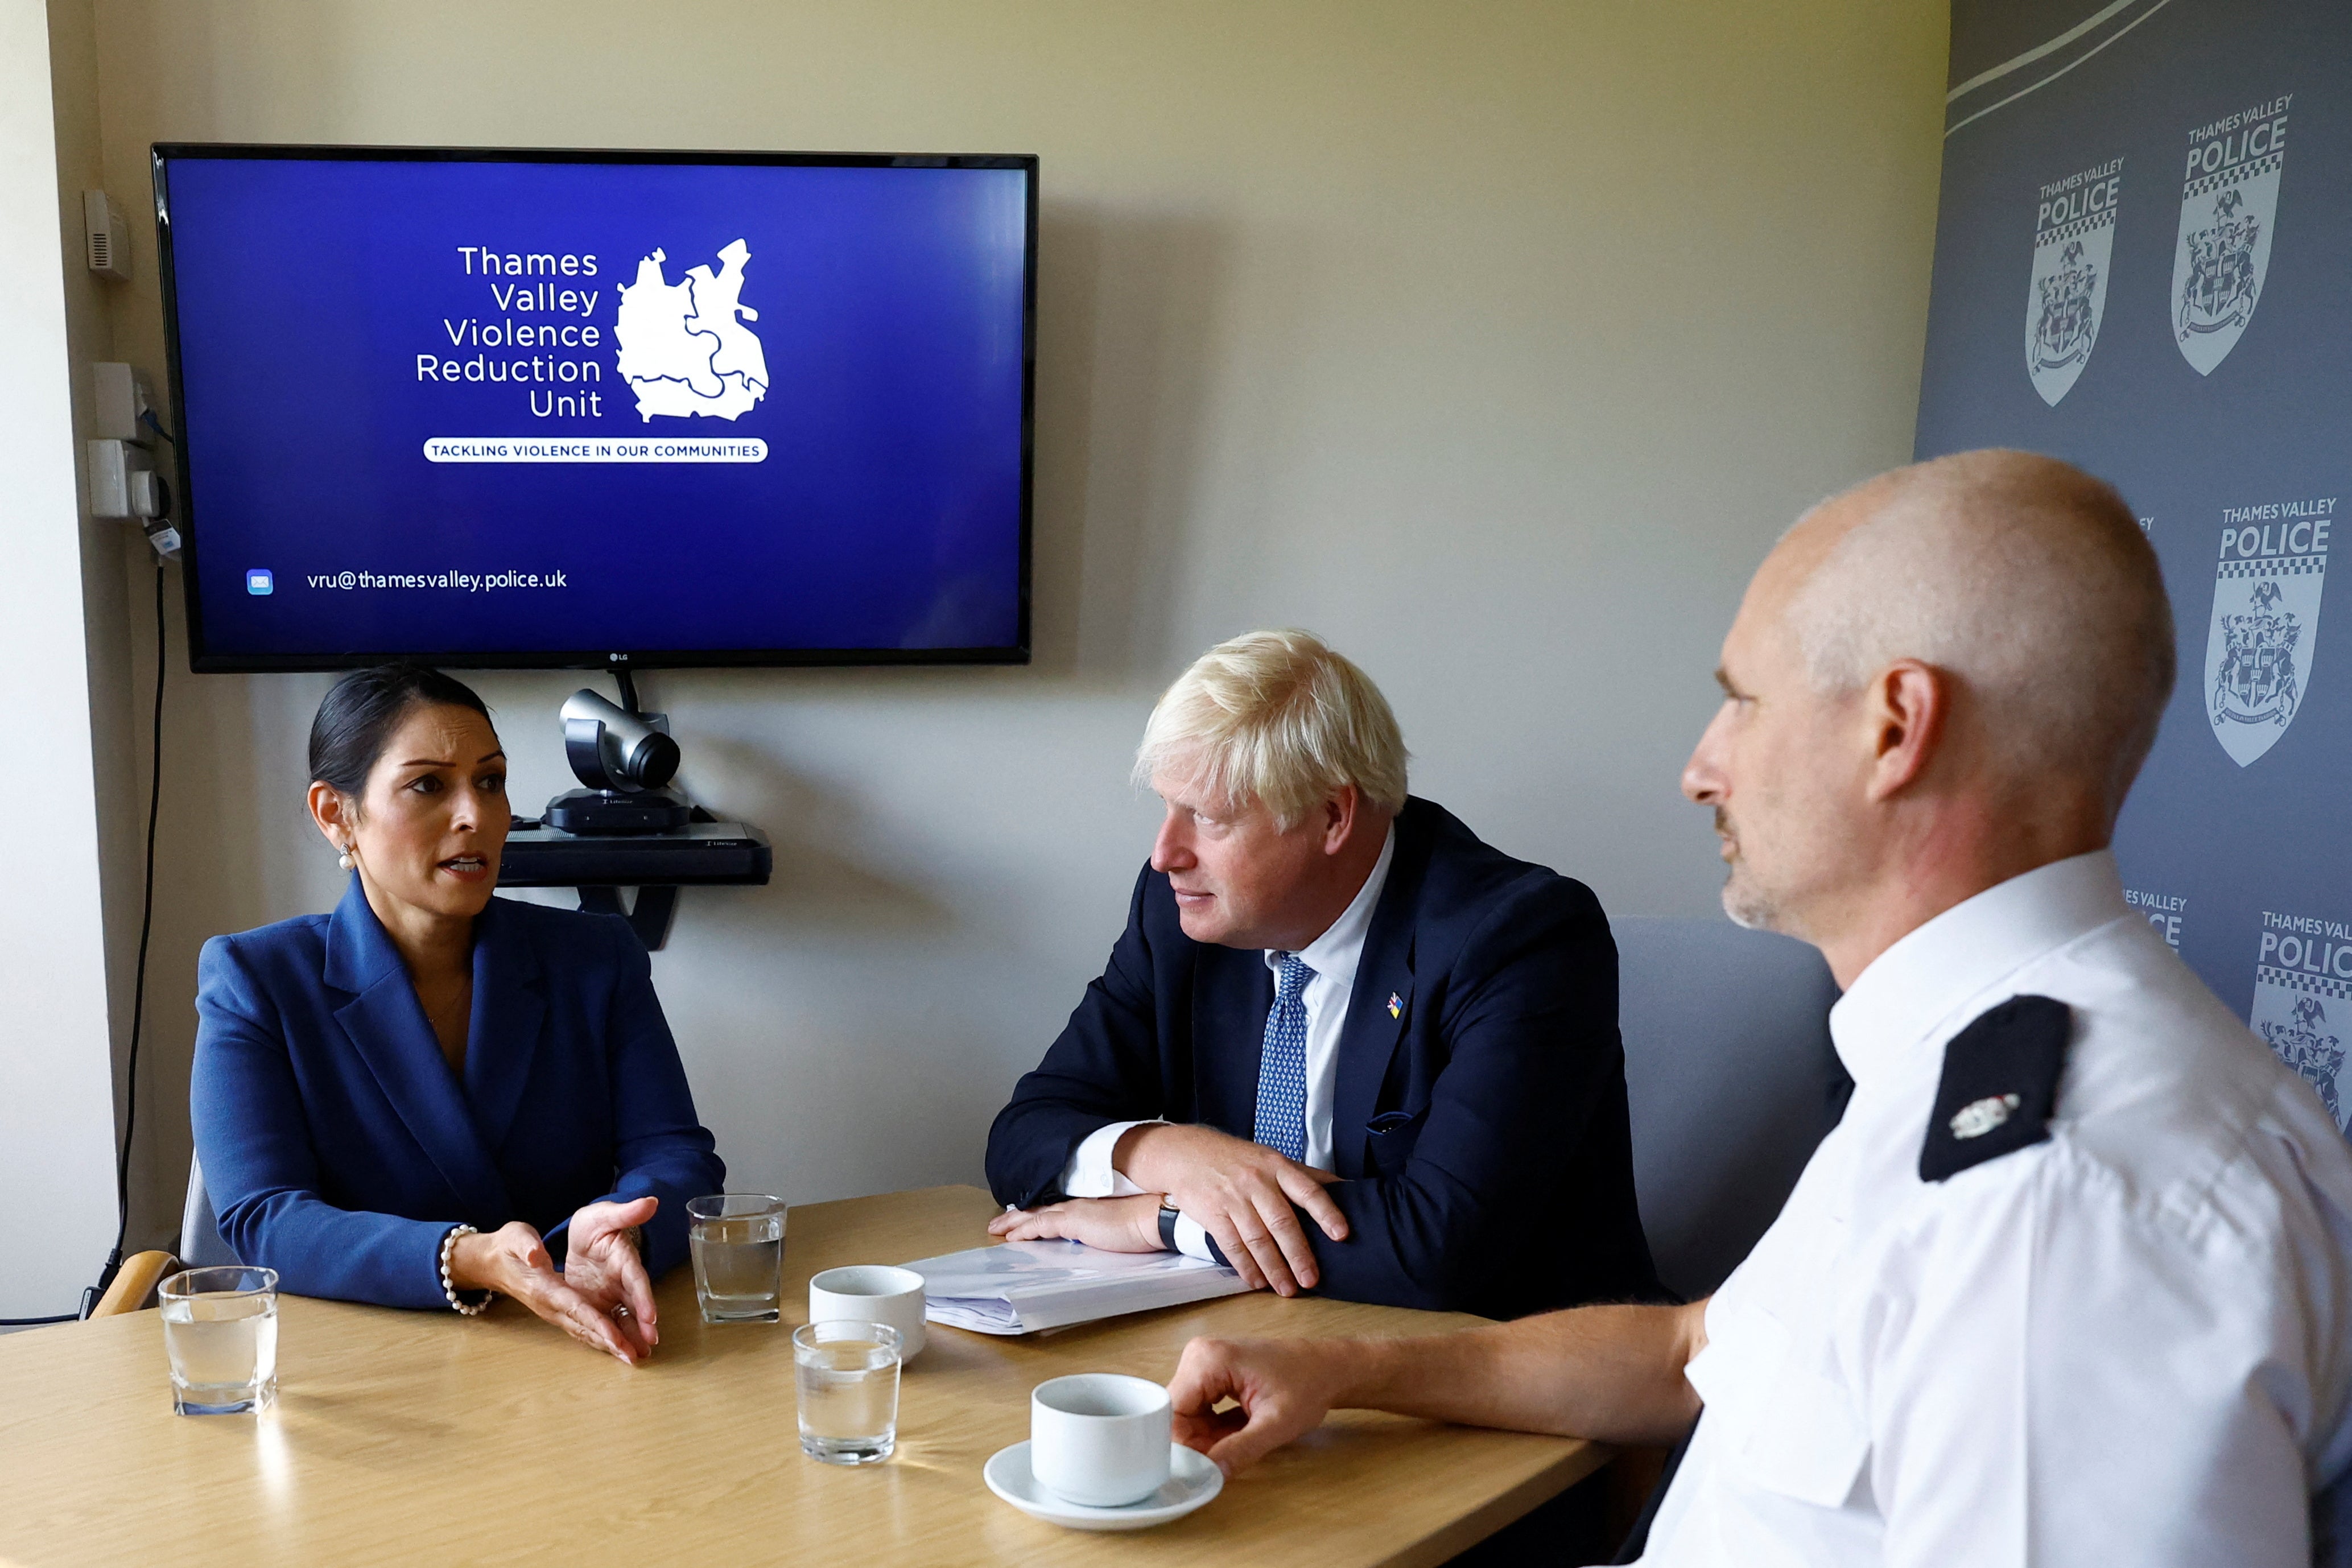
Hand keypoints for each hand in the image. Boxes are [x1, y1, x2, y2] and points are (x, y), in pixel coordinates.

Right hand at [447, 1211, 649, 1364]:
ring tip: (633, 1358)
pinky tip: (618, 1346)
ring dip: (607, 1346)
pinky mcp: (558, 1310)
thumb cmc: (507, 1246)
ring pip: (584, 1332)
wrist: (491, 1263)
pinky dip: (600, 1339)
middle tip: (634, 1357)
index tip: (617, 1338)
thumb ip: (526, 1246)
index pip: (575, 1308)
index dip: (597, 1323)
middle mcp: (550, 1306)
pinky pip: (581, 1328)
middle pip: (584, 1327)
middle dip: (609, 1342)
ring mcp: (553, 1311)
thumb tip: (534, 1255)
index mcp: (544, 1288)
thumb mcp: (516, 1238)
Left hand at [561, 1196, 660, 1357]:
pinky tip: (622, 1354)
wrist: (583, 1237)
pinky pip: (610, 1323)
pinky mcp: (602, 1305)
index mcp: (624, 1258)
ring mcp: (613, 1295)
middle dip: (643, 1325)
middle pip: (635, 1304)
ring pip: (625, 1318)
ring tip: (640, 1357)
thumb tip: (650, 1202)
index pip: (636, 1279)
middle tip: (650, 1344)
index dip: (644, 1297)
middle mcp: (622, 1280)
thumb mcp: (603, 1215)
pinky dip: (616, 1338)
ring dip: (633, 1337)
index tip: (652, 1316)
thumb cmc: (594, 1224)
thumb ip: (624, 1212)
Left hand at [987, 1193, 1164, 1250]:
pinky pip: (1041, 1225)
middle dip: (1018, 1216)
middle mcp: (1079, 1204)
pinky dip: (1024, 1230)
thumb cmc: (1146, 1223)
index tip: (1024, 1217)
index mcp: (1090, 1206)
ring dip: (1014, 1223)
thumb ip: (1106, 1231)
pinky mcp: (1074, 1221)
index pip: (1057, 1209)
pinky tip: (1011, 1237)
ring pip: (1035, 1215)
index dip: (1038, 1213)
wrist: (1155, 1216)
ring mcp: (1075, 1211)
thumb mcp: (1121, 1227)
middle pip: (1041, 1209)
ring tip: (996, 1229)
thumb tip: (1101, 1241)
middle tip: (999, 1224)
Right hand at [1116, 1123, 1347, 1296]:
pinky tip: (1257, 1282)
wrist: (1186, 1154)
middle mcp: (1257, 1181)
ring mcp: (1233, 1198)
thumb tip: (1347, 1189)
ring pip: (1257, 1239)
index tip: (1342, 1234)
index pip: (1307, 1190)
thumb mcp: (1272, 1159)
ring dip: (1274, 1268)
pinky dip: (1246, 1267)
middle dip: (1298, 1255)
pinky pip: (1232, 1245)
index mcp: (1278, 1167)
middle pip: (1282, 1222)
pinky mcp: (1213, 1214)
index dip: (1326, 1212)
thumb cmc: (1239, 1160)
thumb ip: (1306, 1176)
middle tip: (1311, 1280)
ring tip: (1287, 1289)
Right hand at [1168, 1334, 1357, 1476]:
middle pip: (1178, 1414)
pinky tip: (1239, 1433)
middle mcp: (1199, 1356)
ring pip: (1188, 1415)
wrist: (1327, 1368)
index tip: (1202, 1469)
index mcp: (1208, 1360)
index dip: (1184, 1445)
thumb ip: (1241, 1450)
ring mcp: (1204, 1362)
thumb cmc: (1307, 1385)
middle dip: (1197, 1443)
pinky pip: (1199, 1409)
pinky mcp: (1212, 1373)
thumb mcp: (1276, 1424)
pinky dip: (1214, 1429)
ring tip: (1241, 1442)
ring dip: (1207, 1438)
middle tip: (1225, 1460)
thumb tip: (1209, 1475)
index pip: (1173, 1412)